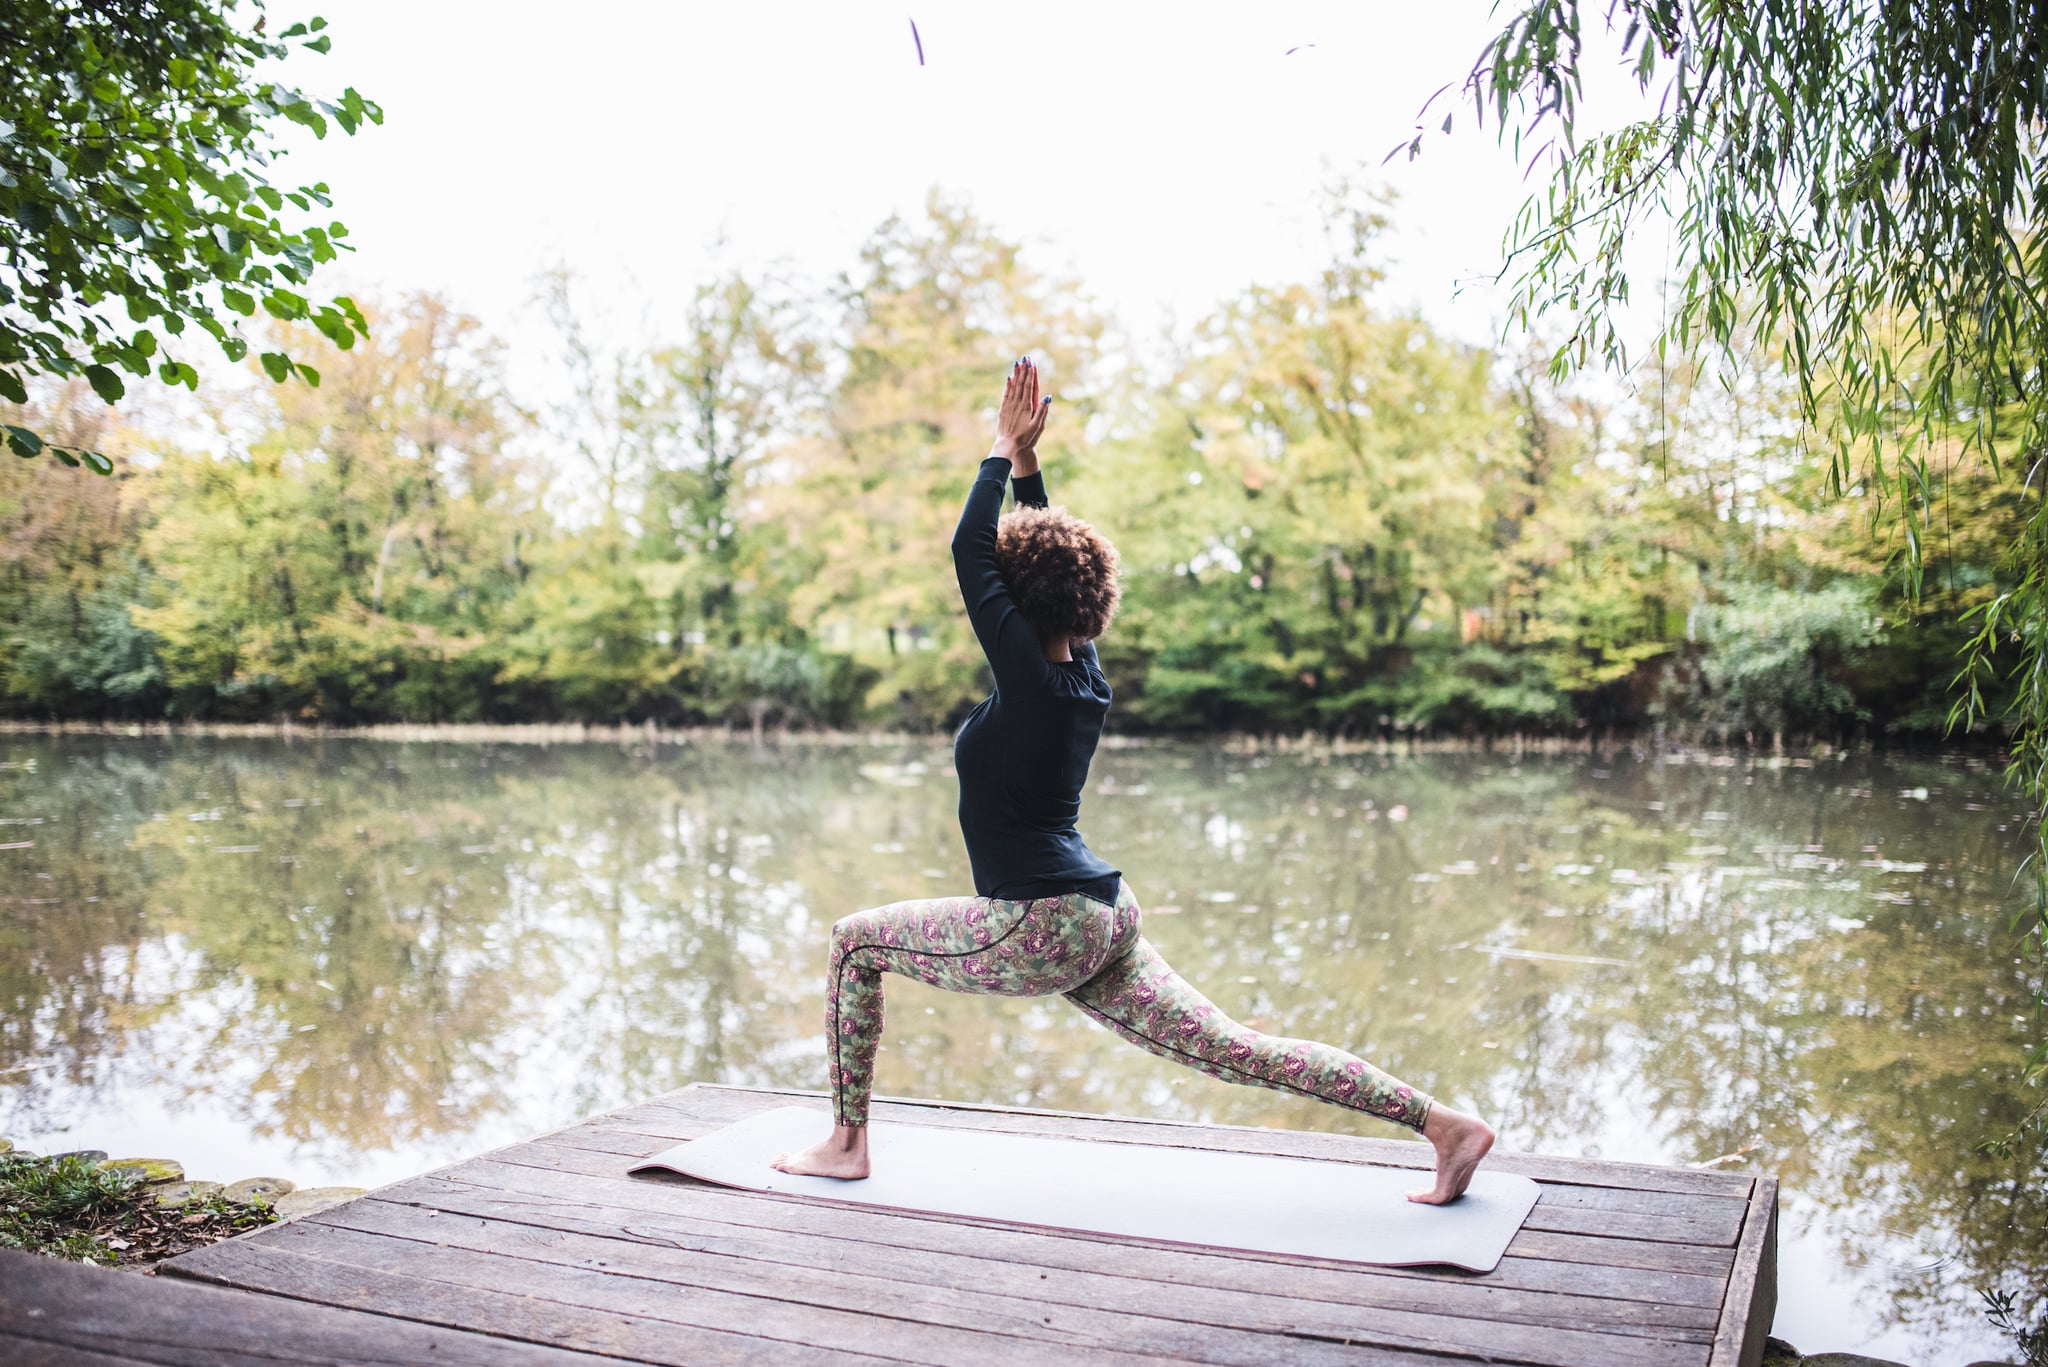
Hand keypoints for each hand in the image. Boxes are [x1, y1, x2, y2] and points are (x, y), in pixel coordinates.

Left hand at [992, 356, 1049, 471]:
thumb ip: (1042, 411)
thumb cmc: (1025, 438)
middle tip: (1026, 357)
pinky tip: (1009, 378)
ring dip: (1016, 374)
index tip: (1032, 363)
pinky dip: (1008, 385)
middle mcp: (1017, 403)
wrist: (1007, 446)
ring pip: (1013, 386)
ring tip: (1018, 363)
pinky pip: (1006, 394)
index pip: (1030, 386)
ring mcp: (1009, 406)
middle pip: (1021, 383)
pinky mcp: (1003, 410)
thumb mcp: (1037, 426)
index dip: (1031, 374)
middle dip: (1024, 370)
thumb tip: (1047, 396)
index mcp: (1027, 406)